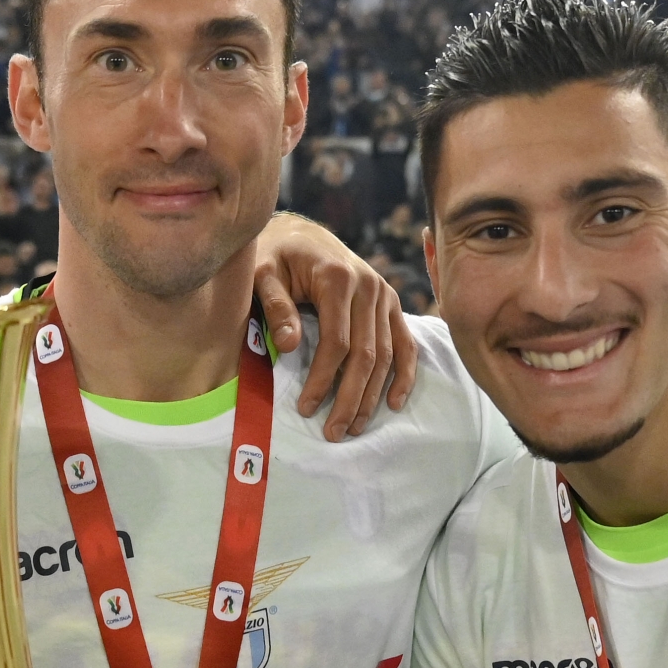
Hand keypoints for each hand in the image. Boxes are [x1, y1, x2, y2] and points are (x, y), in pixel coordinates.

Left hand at [249, 213, 416, 441]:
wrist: (301, 234)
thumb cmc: (275, 257)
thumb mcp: (263, 274)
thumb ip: (276, 306)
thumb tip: (290, 346)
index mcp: (338, 278)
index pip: (337, 341)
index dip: (323, 379)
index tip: (305, 408)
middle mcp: (369, 286)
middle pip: (366, 354)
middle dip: (350, 398)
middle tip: (334, 432)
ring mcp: (384, 294)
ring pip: (386, 355)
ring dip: (372, 395)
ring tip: (354, 426)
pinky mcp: (391, 302)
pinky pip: (404, 343)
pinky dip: (404, 374)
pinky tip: (394, 402)